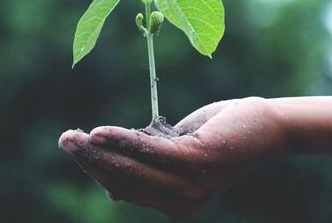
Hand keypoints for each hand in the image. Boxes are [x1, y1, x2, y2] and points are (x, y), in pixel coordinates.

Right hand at [58, 97, 289, 216]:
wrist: (266, 127)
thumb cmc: (220, 136)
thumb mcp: (179, 154)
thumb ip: (149, 166)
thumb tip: (110, 186)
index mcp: (176, 204)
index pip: (126, 189)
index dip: (98, 170)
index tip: (77, 149)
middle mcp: (181, 204)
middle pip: (123, 181)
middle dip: (90, 161)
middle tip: (64, 140)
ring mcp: (189, 187)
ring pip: (131, 169)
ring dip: (98, 151)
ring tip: (73, 137)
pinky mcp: (196, 163)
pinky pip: (149, 151)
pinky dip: (122, 140)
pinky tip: (100, 132)